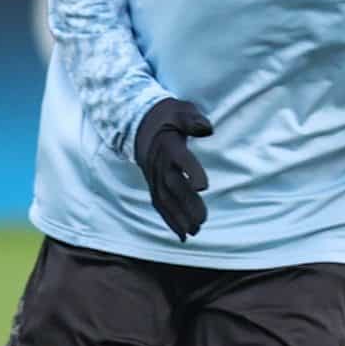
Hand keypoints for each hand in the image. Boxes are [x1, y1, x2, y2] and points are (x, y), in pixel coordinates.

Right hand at [133, 97, 212, 240]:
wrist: (137, 123)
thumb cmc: (166, 116)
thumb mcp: (179, 109)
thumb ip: (192, 119)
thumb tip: (207, 127)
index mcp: (169, 145)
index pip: (180, 159)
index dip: (191, 171)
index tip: (202, 186)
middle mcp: (159, 164)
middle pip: (172, 186)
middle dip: (187, 205)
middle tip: (202, 221)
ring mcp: (154, 176)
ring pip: (165, 200)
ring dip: (179, 218)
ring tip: (195, 232)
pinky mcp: (153, 184)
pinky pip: (159, 204)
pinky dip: (170, 220)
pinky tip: (182, 235)